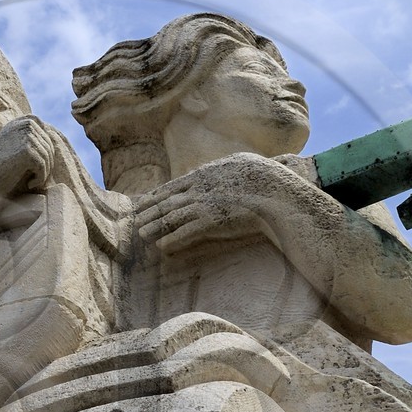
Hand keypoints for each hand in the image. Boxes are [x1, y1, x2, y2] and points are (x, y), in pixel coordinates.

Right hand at [0, 115, 56, 193]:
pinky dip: (40, 179)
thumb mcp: (12, 146)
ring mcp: (26, 135)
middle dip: (45, 164)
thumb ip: (28, 139)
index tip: (35, 166)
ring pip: (48, 157)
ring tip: (31, 181)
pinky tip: (30, 184)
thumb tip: (50, 137)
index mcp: (20, 121)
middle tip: (34, 178)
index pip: (45, 130)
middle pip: (49, 146)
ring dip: (43, 173)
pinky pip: (44, 166)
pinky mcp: (27, 149)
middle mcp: (24, 124)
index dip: (44, 149)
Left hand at [133, 152, 314, 254]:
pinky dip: (171, 240)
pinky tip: (161, 247)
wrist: (276, 191)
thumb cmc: (265, 179)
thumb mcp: (242, 164)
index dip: (158, 194)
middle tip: (136, 218)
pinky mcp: (211, 221)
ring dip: (154, 226)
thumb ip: (226, 168)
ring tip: (141, 234)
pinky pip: (185, 232)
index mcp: (207, 173)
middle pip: (168, 200)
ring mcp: (204, 204)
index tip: (146, 200)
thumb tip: (225, 166)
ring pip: (171, 216)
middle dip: (150, 210)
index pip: (175, 185)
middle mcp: (200, 187)